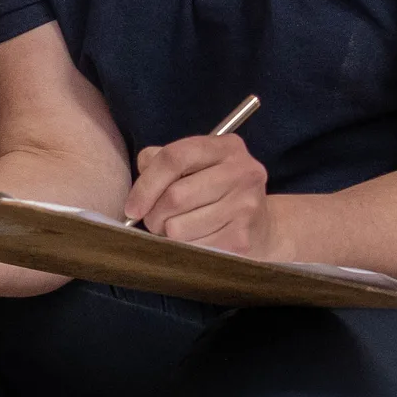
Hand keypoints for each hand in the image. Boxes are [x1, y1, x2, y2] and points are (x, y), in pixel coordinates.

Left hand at [124, 134, 273, 255]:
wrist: (264, 226)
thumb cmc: (218, 192)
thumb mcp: (196, 166)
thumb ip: (161, 162)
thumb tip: (138, 188)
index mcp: (227, 147)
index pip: (174, 157)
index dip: (146, 184)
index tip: (132, 208)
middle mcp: (242, 172)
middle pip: (175, 196)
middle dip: (153, 215)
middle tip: (154, 221)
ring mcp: (245, 206)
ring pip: (179, 227)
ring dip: (167, 234)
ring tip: (177, 229)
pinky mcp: (242, 238)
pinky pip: (192, 248)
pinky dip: (184, 249)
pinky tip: (194, 240)